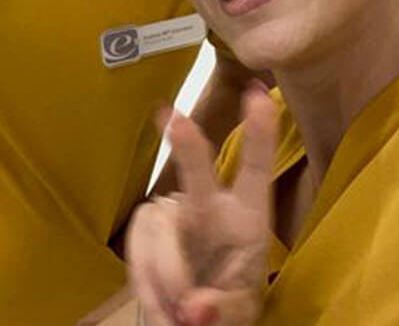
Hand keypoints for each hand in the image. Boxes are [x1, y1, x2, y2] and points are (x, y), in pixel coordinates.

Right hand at [127, 86, 277, 325]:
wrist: (191, 317)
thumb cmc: (227, 300)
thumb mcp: (240, 313)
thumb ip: (223, 311)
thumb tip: (194, 310)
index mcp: (248, 217)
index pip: (255, 169)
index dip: (259, 133)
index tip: (259, 95)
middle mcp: (211, 206)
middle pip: (198, 172)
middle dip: (187, 146)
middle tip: (172, 118)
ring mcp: (174, 214)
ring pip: (160, 232)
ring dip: (166, 277)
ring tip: (179, 313)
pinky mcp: (146, 228)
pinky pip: (138, 250)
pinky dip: (148, 284)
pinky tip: (162, 308)